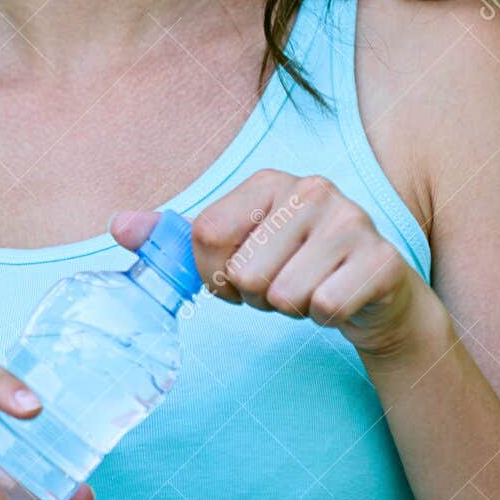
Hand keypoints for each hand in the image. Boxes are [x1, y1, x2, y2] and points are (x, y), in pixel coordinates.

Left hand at [112, 172, 438, 357]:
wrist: (376, 295)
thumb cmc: (296, 266)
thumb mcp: (235, 248)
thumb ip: (176, 238)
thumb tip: (117, 226)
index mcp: (268, 181)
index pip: (205, 236)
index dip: (216, 272)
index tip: (243, 270)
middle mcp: (312, 189)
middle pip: (243, 272)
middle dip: (258, 296)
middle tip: (285, 283)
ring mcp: (352, 221)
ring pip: (283, 296)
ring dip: (292, 309)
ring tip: (312, 290)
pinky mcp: (382, 260)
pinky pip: (324, 308)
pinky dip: (326, 318)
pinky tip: (339, 300)